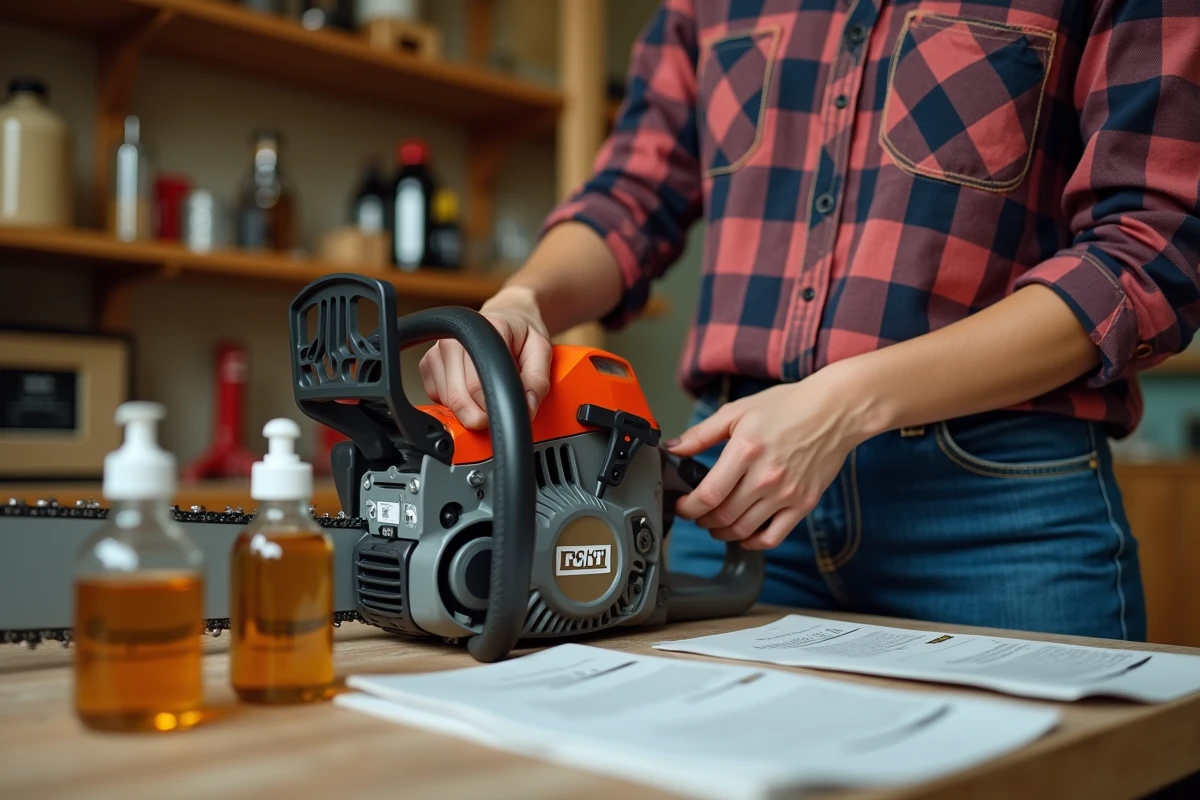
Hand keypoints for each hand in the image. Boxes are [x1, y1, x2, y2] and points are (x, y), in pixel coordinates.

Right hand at [419, 285, 552, 429]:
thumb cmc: (523, 335)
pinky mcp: (427, 363)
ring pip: (447, 402)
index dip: (492, 406)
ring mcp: (437, 349)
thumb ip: (537, 381)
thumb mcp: (541, 353)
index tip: (506, 408)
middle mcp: (455, 337)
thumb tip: (525, 409)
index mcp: (485, 331)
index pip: (477, 385)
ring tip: (486, 387)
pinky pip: (436, 397)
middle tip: (498, 404)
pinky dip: (453, 402)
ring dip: (468, 407)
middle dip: (480, 414)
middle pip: (458, 397)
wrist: (508, 315)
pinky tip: (470, 387)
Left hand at [665, 364, 868, 549]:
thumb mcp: (737, 411)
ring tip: (715, 524)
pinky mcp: (804, 504)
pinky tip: (743, 534)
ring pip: (743, 530)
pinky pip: (773, 537)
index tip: (682, 506)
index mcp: (746, 451)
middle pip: (723, 516)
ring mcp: (787, 493)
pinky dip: (752, 542)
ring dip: (721, 533)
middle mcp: (766, 476)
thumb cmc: (788, 406)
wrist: (836, 410)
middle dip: (701, 520)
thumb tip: (672, 448)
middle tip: (696, 513)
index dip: (688, 507)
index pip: (708, 495)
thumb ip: (701, 433)